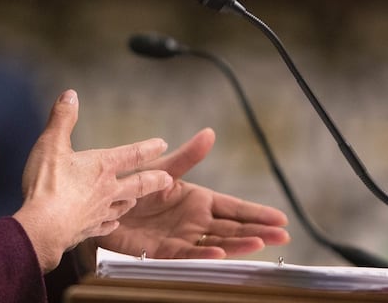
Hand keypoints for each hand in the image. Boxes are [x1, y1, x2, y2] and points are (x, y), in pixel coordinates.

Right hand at [13, 90, 173, 271]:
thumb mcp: (52, 143)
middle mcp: (106, 190)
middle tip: (167, 179)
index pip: (132, 154)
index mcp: (102, 167)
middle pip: (137, 184)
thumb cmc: (47, 184)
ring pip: (122, 206)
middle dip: (153, 180)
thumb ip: (62, 118)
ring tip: (135, 200)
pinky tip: (112, 224)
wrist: (43, 227)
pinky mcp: (88, 230)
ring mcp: (99, 212)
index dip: (148, 148)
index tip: (162, 144)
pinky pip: (105, 226)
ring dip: (131, 201)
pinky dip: (110, 224)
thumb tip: (71, 94)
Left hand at [97, 128, 289, 260]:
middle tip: (282, 235)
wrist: (106, 205)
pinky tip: (219, 253)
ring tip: (259, 243)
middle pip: (233, 228)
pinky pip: (187, 254)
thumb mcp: (164, 169)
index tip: (281, 219)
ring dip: (238, 244)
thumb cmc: (136, 187)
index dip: (257, 213)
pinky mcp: (164, 251)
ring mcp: (182, 237)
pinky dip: (204, 254)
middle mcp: (195, 222)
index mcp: (199, 201)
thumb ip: (187, 156)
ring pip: (216, 242)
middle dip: (258, 232)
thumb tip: (209, 133)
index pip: (235, 208)